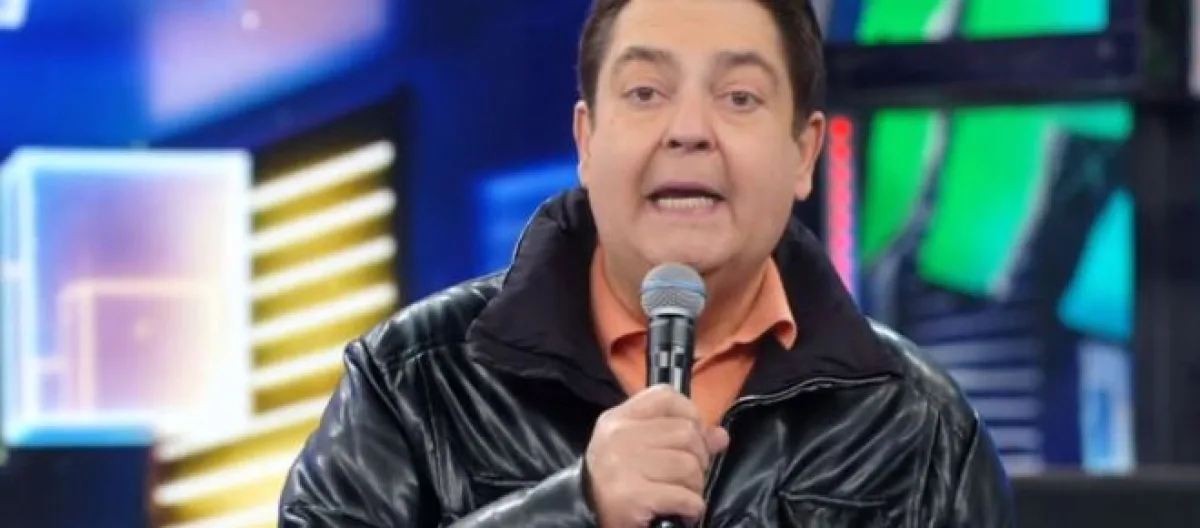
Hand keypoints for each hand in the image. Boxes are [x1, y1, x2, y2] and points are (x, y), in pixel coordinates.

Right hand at [584, 385, 730, 527]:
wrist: (585, 513)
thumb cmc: (617, 478)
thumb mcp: (639, 447)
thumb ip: (678, 435)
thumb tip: (719, 436)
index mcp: (619, 418)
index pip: (666, 396)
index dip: (690, 413)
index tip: (692, 436)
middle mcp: (619, 437)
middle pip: (685, 433)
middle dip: (698, 458)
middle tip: (688, 474)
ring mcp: (624, 466)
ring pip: (688, 465)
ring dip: (695, 485)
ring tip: (683, 493)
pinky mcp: (633, 496)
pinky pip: (685, 496)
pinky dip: (692, 506)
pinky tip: (682, 509)